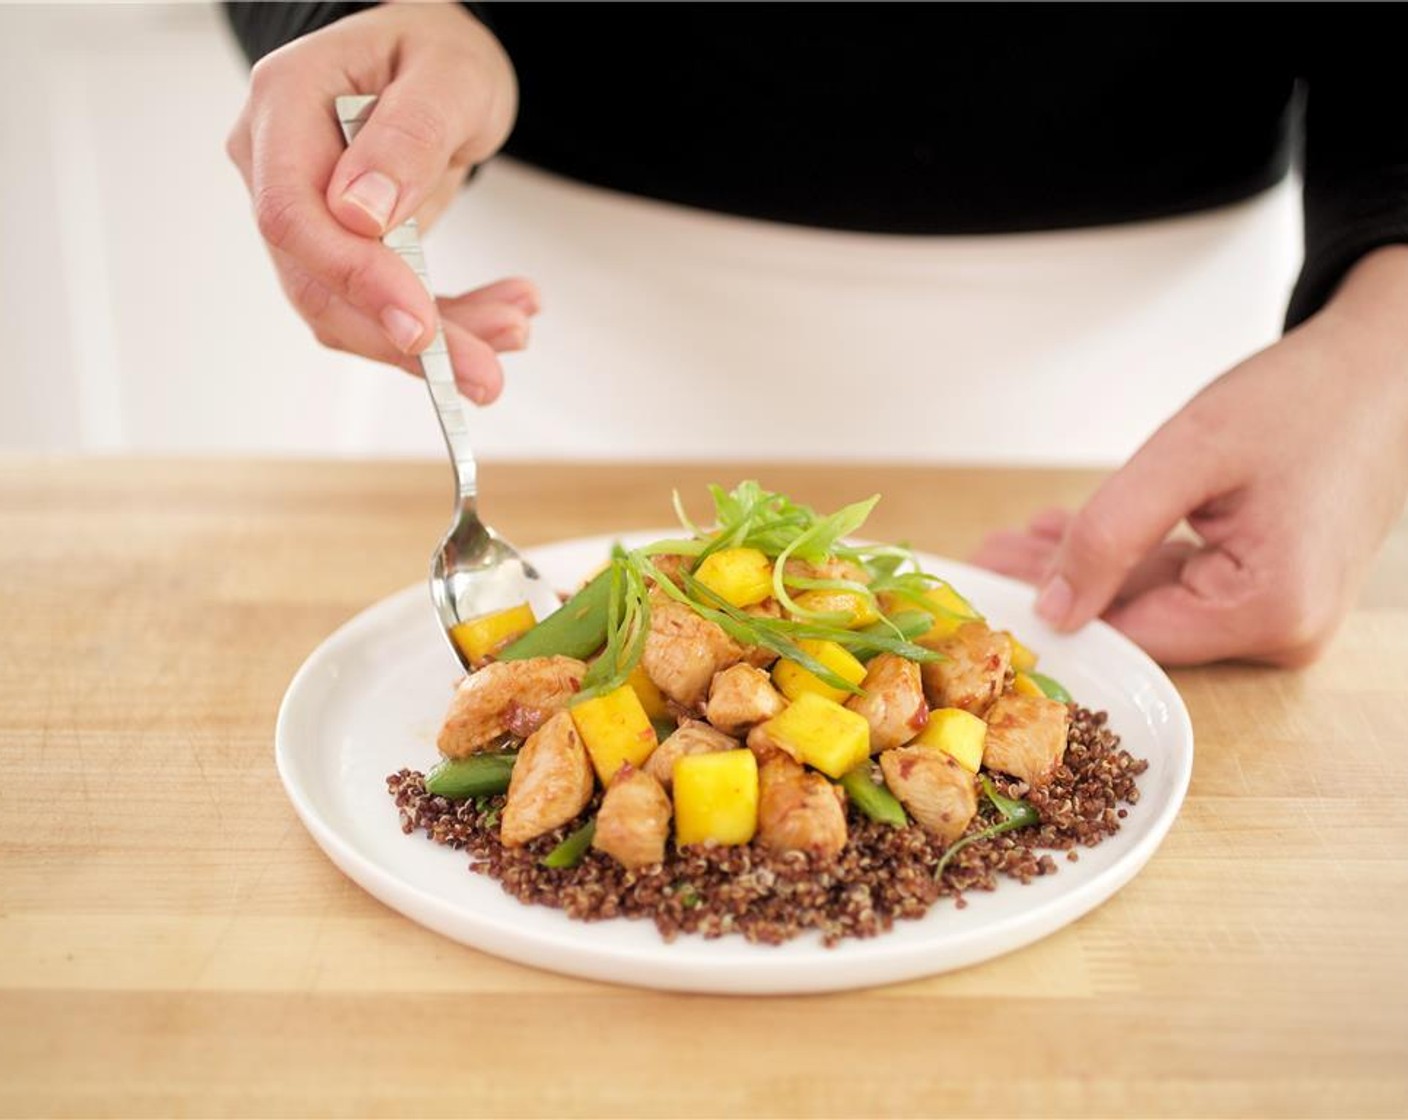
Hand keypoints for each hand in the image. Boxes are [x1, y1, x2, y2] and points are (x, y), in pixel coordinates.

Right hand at [226, 1, 532, 402]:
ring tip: (514, 329)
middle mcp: (277, 166)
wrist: (436, 62)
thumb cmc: (436, 50)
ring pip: (352, 311)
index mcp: (284, 107)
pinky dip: (448, 325)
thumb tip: (359, 212)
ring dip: (438, 340)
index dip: (354, 280)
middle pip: (317, 283)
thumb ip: (408, 134)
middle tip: (485, 373)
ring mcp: (307, 215)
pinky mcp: (343, 251)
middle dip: (405, 338)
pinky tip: (503, 318)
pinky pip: (384, 307)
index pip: (293, 216)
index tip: (421, 325)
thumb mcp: (448, 74)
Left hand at [971, 246, 1407, 666]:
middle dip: (1058, 585)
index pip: (1131, 635)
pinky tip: (1066, 535)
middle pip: (1138, 620)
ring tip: (1013, 543)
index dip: (1052, 615)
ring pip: (1150, 598)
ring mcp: (1276, 611)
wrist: (1385, 367)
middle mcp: (1279, 629)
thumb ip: (1112, 534)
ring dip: (1083, 567)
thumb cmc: (1306, 399)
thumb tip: (1052, 609)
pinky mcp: (1267, 586)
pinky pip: (1179, 579)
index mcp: (1268, 610)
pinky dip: (1124, 554)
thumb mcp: (1189, 454)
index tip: (986, 592)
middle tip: (985, 560)